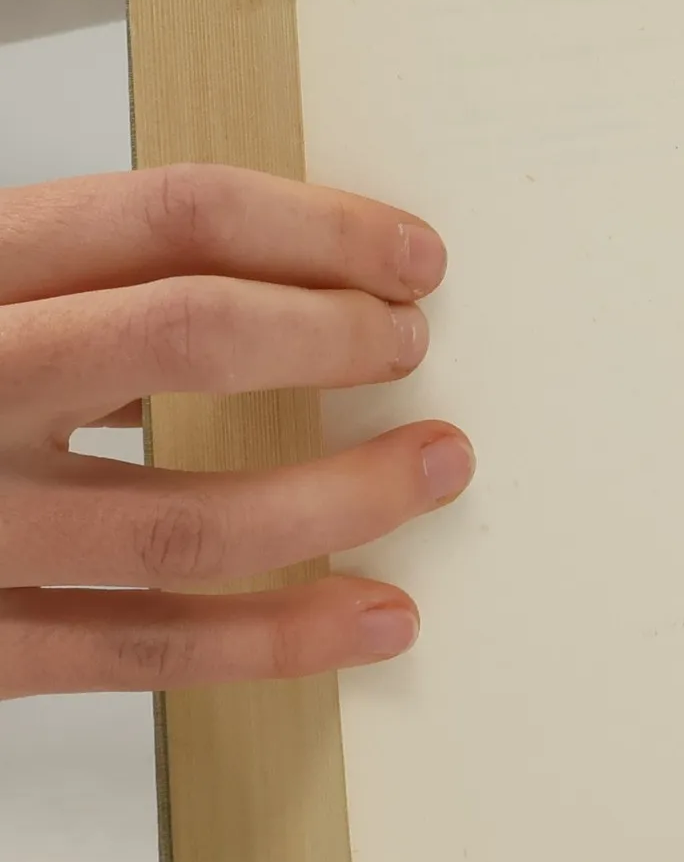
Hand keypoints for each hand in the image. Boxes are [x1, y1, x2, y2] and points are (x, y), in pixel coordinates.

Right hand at [0, 166, 473, 699]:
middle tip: (414, 343)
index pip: (163, 213)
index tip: (412, 255)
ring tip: (440, 464)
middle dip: (330, 334)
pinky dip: (275, 638)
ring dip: (344, 493)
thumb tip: (278, 279)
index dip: (316, 227)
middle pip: (183, 334)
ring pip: (184, 514)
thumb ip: (65, 283)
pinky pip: (140, 649)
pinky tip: (375, 618)